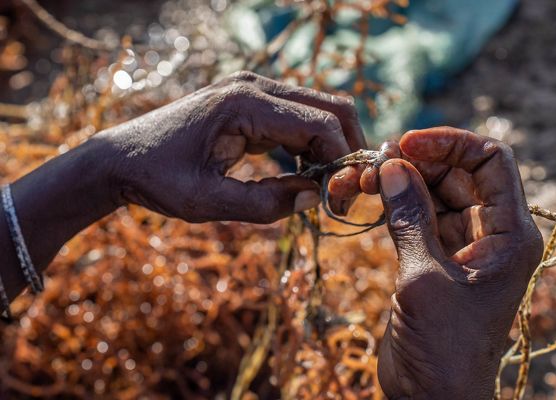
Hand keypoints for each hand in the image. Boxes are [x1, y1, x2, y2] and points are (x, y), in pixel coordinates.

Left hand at [99, 71, 365, 222]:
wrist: (119, 159)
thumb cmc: (157, 179)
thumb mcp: (208, 202)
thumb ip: (266, 204)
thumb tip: (316, 198)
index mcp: (245, 103)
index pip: (321, 123)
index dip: (341, 162)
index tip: (339, 200)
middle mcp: (255, 86)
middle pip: (330, 108)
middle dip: (347, 150)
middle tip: (344, 193)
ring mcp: (253, 90)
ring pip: (318, 112)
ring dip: (331, 148)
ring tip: (323, 190)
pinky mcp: (250, 103)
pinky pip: (297, 119)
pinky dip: (311, 145)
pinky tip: (302, 176)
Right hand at [360, 128, 542, 398]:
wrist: (432, 396)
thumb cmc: (443, 345)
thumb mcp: (424, 276)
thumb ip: (410, 217)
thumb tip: (391, 165)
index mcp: (509, 233)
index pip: (491, 161)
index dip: (451, 144)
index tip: (407, 143)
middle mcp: (490, 233)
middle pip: (457, 174)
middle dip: (416, 162)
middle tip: (372, 161)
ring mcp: (460, 245)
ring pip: (433, 193)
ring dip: (399, 181)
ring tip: (360, 177)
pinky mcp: (433, 258)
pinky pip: (416, 216)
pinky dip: (393, 203)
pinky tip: (366, 196)